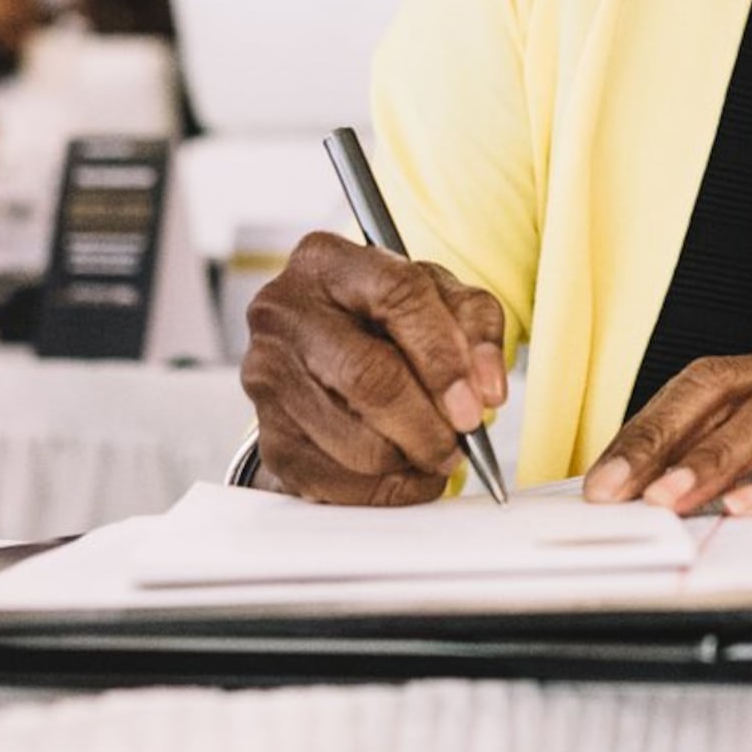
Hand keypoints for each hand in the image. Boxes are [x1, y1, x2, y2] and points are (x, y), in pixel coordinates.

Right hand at [238, 233, 507, 505]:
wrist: (323, 358)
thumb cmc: (385, 320)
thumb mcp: (437, 297)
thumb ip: (475, 326)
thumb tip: (485, 390)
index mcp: (326, 260)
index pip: (396, 295)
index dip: (445, 356)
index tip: (477, 405)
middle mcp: (283, 312)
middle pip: (368, 376)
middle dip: (428, 424)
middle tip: (460, 444)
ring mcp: (266, 376)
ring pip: (355, 441)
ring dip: (411, 461)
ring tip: (433, 454)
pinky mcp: (268, 436)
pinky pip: (334, 481)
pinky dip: (383, 490)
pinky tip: (402, 474)